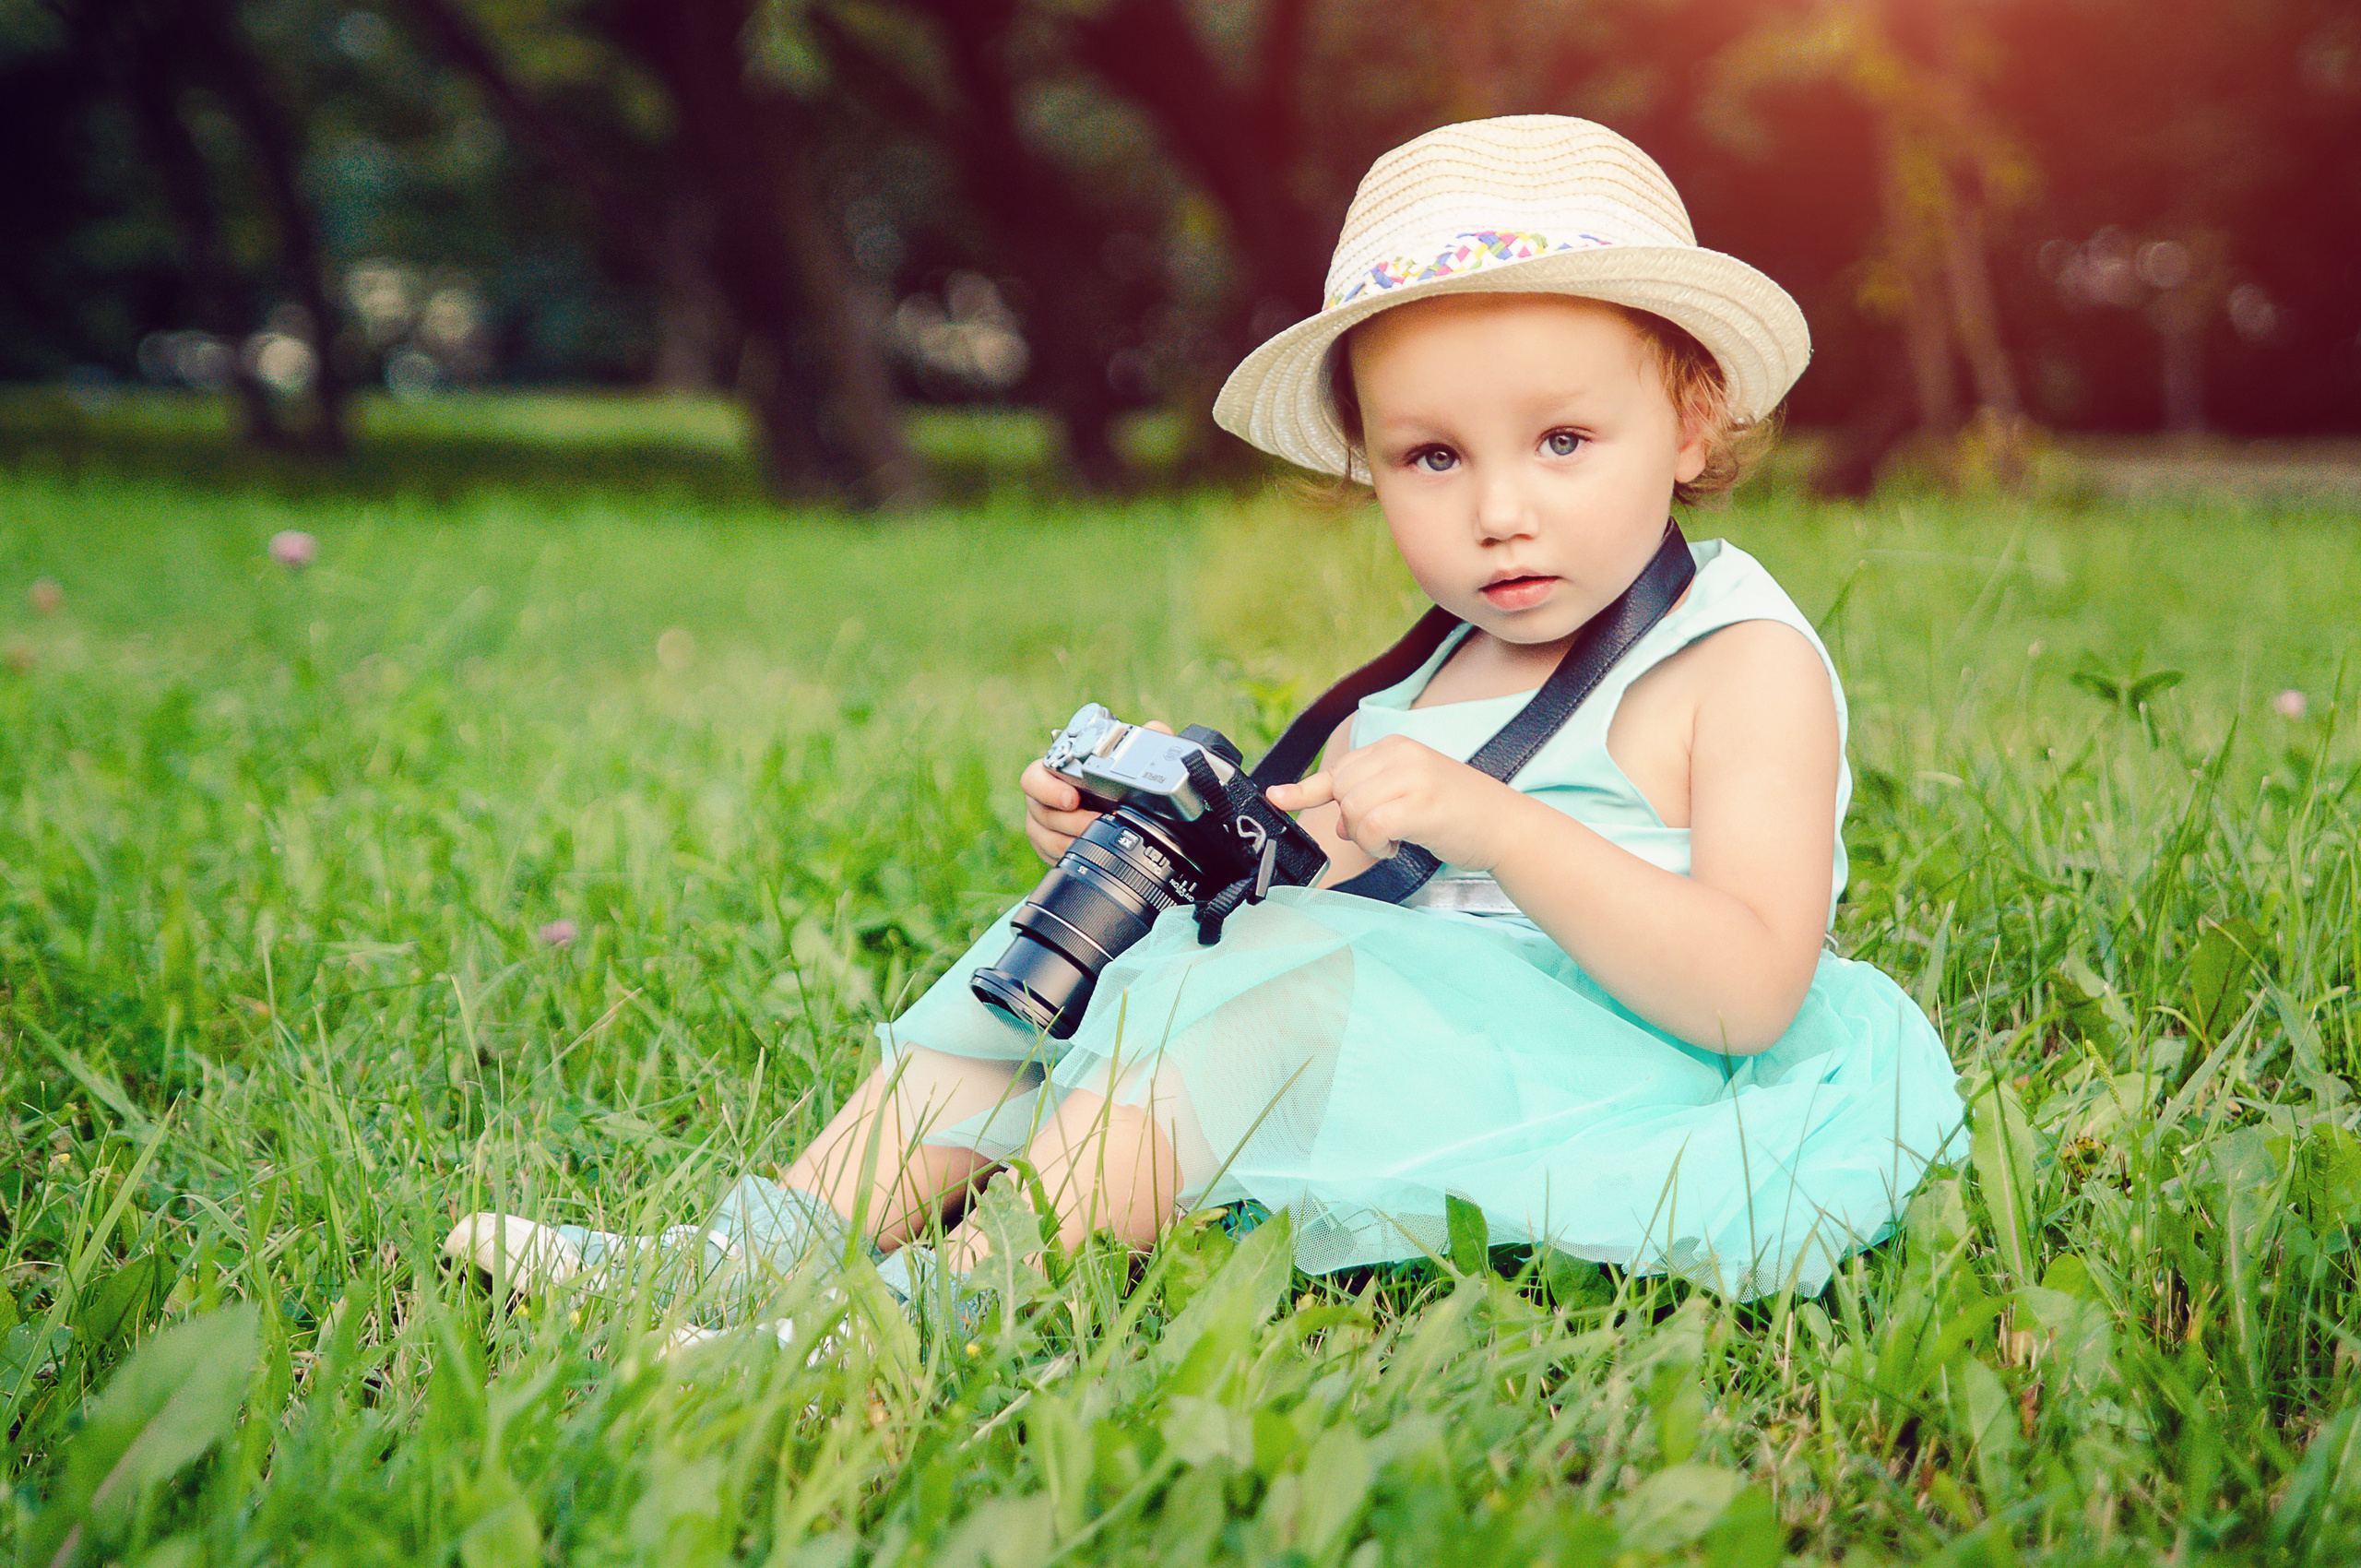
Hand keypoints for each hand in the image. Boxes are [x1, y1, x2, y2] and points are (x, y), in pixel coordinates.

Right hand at [1020, 719, 1173, 864]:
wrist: (1116, 807)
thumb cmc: (1115, 778)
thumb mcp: (1130, 759)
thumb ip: (1143, 740)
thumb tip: (1157, 729)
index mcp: (1053, 772)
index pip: (1034, 777)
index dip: (1048, 789)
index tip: (1073, 798)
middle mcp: (1042, 797)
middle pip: (1039, 811)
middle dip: (1069, 821)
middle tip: (1095, 821)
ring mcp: (1043, 824)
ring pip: (1044, 836)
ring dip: (1070, 839)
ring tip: (1097, 838)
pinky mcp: (1049, 846)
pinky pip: (1050, 854)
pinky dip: (1069, 854)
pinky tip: (1088, 851)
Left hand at [1266, 734, 1517, 870]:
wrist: (1505, 826)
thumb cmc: (1458, 814)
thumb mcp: (1410, 795)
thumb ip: (1371, 800)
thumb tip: (1336, 822)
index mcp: (1395, 747)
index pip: (1338, 768)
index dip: (1305, 789)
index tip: (1276, 797)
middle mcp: (1401, 755)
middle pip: (1340, 791)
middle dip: (1350, 820)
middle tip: (1380, 834)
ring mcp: (1411, 777)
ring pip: (1351, 810)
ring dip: (1364, 837)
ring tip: (1392, 840)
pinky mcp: (1419, 805)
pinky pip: (1369, 827)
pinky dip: (1374, 845)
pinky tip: (1395, 846)